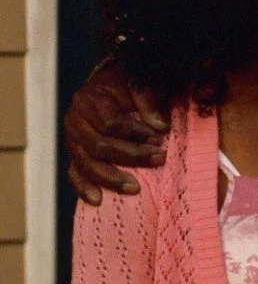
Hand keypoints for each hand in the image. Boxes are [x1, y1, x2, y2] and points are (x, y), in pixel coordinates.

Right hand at [64, 62, 167, 205]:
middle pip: (99, 146)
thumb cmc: (128, 87)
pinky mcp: (75, 155)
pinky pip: (75, 174)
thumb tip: (160, 126)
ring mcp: (72, 140)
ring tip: (135, 188)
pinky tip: (97, 200)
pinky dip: (84, 188)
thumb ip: (149, 97)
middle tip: (159, 159)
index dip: (136, 133)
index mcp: (88, 99)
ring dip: (112, 178)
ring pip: (87, 164)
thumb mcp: (139, 83)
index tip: (159, 139)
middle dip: (131, 156)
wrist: (110, 89)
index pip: (110, 123)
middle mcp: (74, 120)